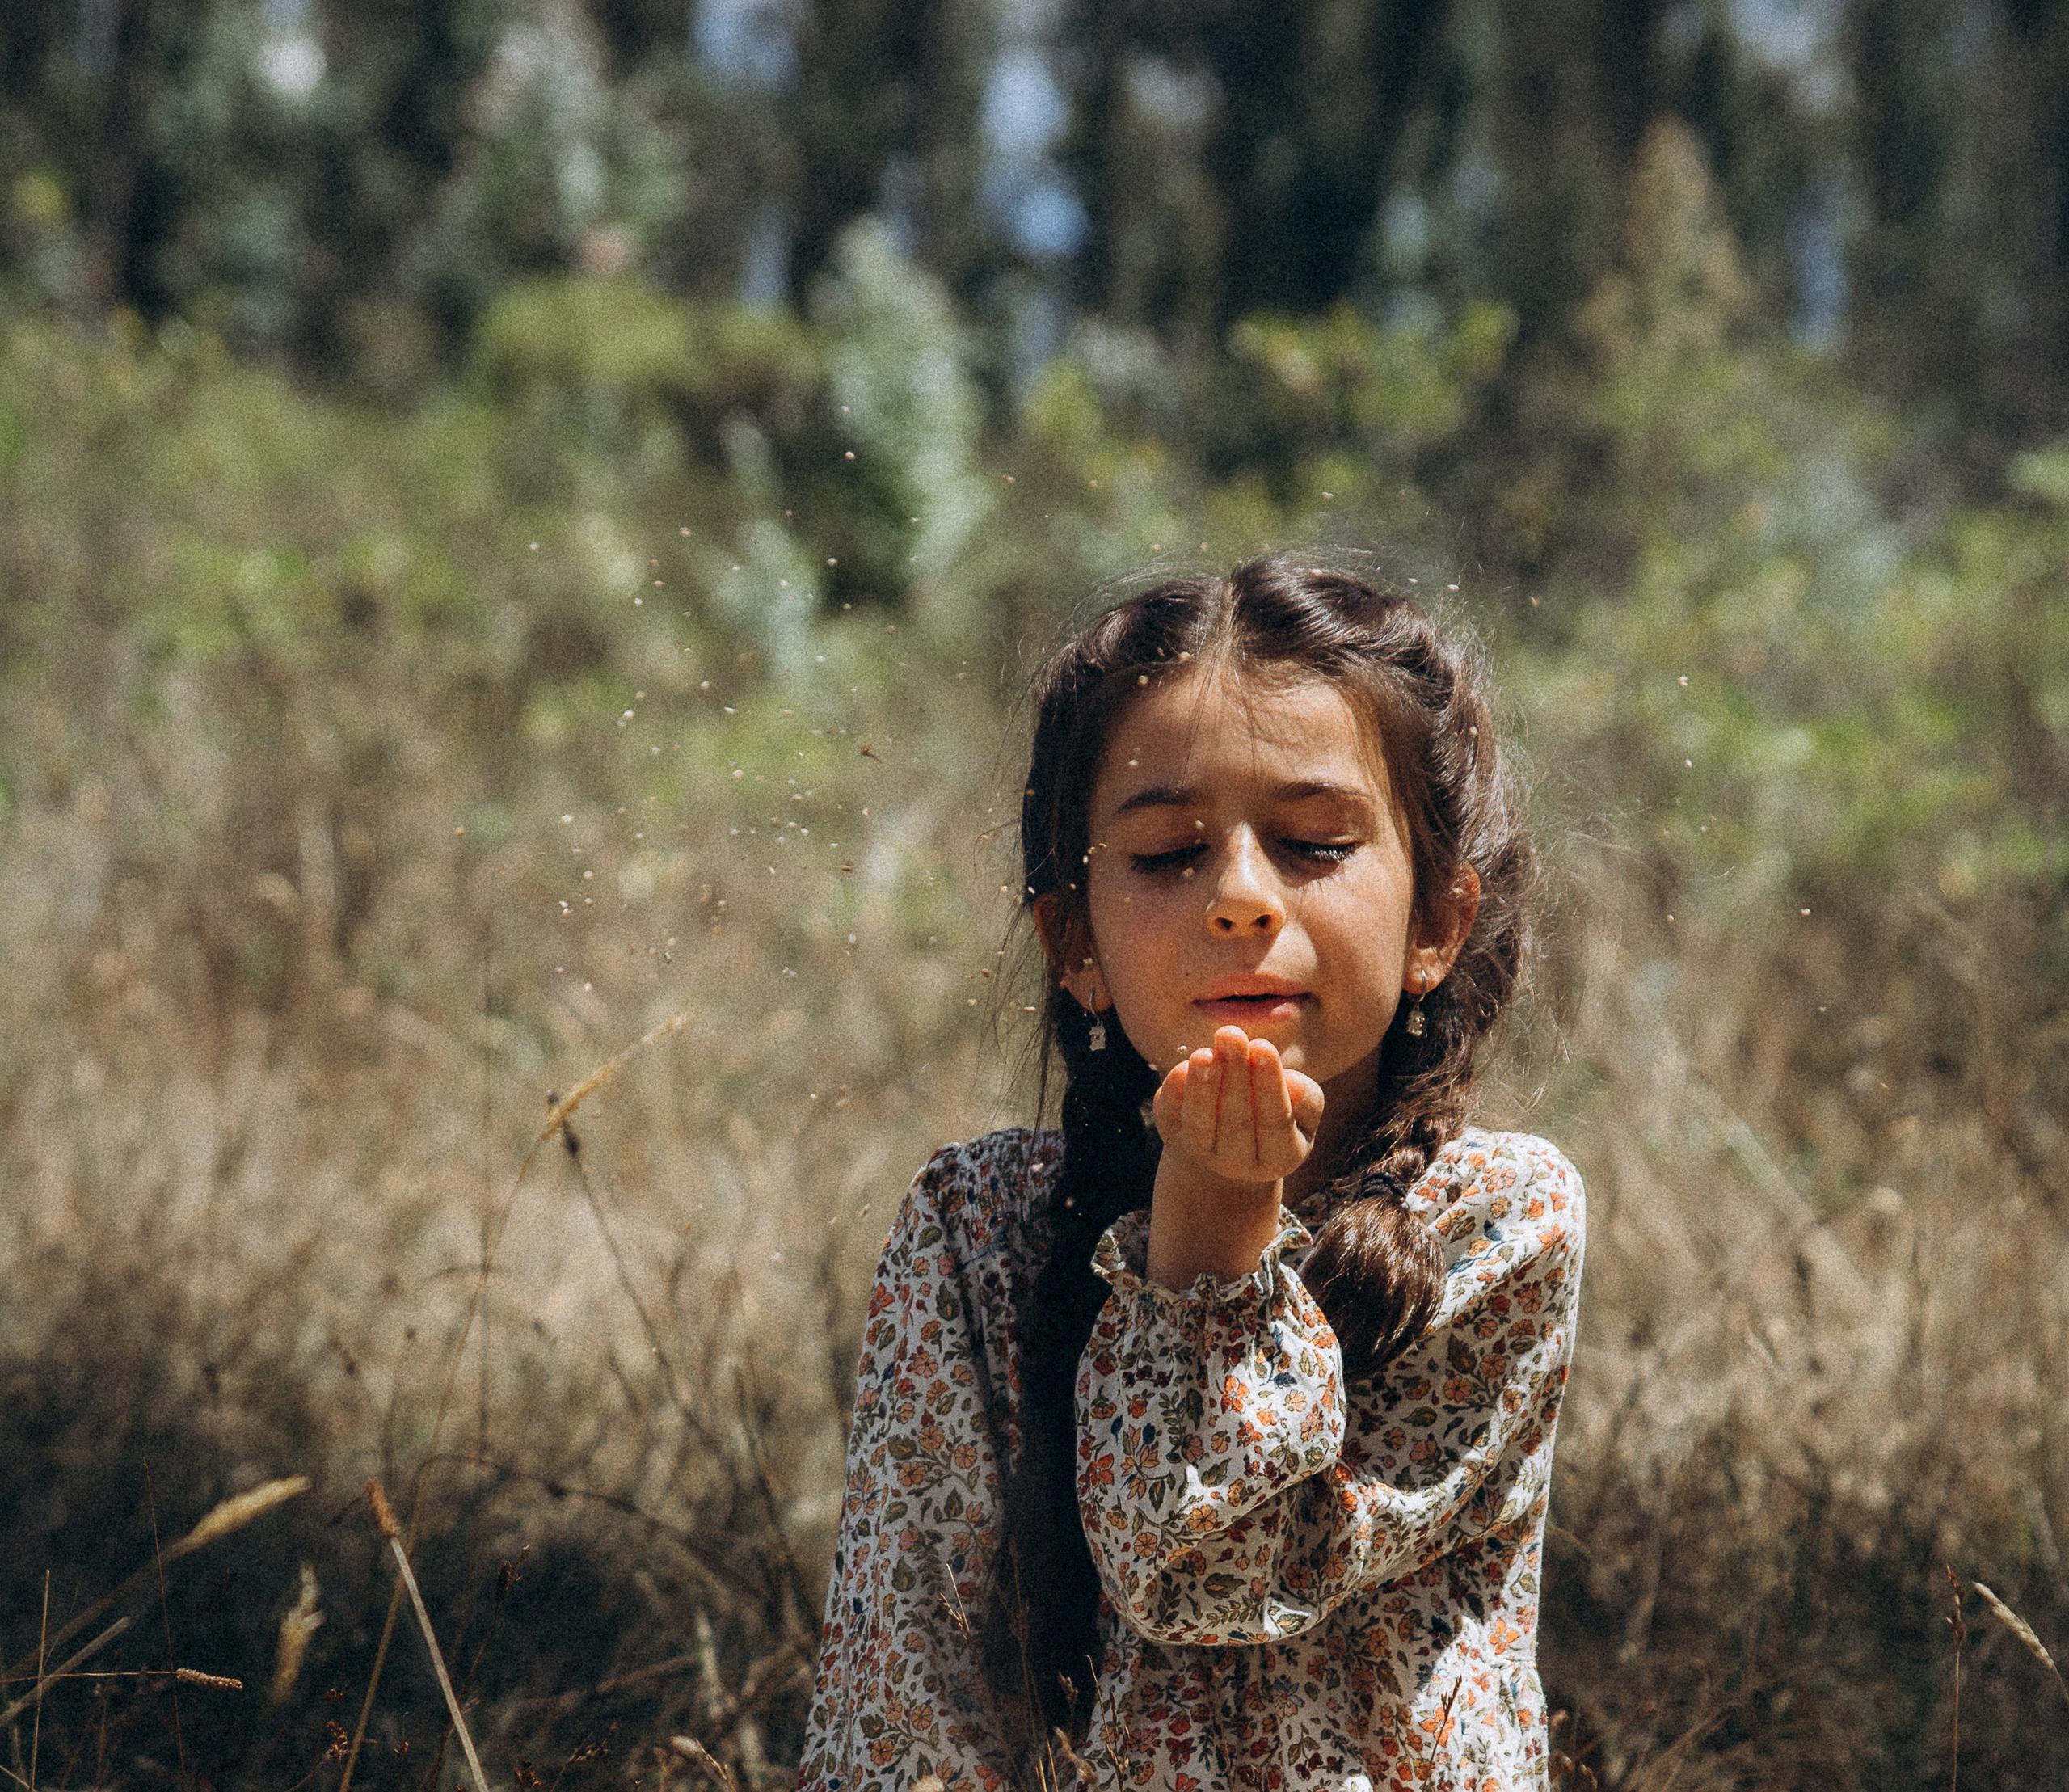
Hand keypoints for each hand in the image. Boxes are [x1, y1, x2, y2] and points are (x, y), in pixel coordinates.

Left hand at [1145, 1026, 1324, 1289]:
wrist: (1226, 1160)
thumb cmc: (1270, 1121)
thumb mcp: (1298, 1115)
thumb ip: (1302, 1098)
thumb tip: (1288, 1085)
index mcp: (1279, 1156)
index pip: (1273, 1123)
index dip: (1267, 1087)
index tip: (1263, 1047)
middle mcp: (1239, 1165)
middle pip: (1235, 1121)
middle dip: (1233, 1074)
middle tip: (1233, 1034)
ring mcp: (1202, 1159)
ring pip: (1199, 1123)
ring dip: (1201, 1085)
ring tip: (1204, 1050)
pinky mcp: (1172, 1144)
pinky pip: (1171, 1118)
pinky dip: (1175, 1091)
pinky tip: (1185, 1063)